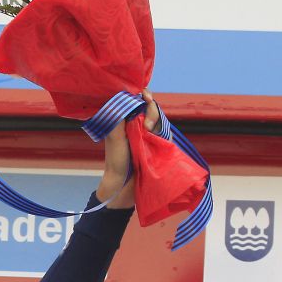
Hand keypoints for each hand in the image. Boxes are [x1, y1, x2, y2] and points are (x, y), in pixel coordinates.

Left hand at [95, 89, 161, 209]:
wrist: (122, 185)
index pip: (138, 101)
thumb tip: (122, 98)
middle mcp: (138, 124)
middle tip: (147, 125)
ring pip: (160, 119)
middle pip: (152, 108)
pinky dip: (164, 133)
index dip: (144, 96)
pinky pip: (166, 132)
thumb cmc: (116, 161)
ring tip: (149, 130)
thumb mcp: (115, 137)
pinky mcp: (158, 144)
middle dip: (152, 110)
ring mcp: (149, 134)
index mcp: (126, 120)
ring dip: (157, 121)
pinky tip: (159, 138)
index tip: (145, 96)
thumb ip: (119, 119)